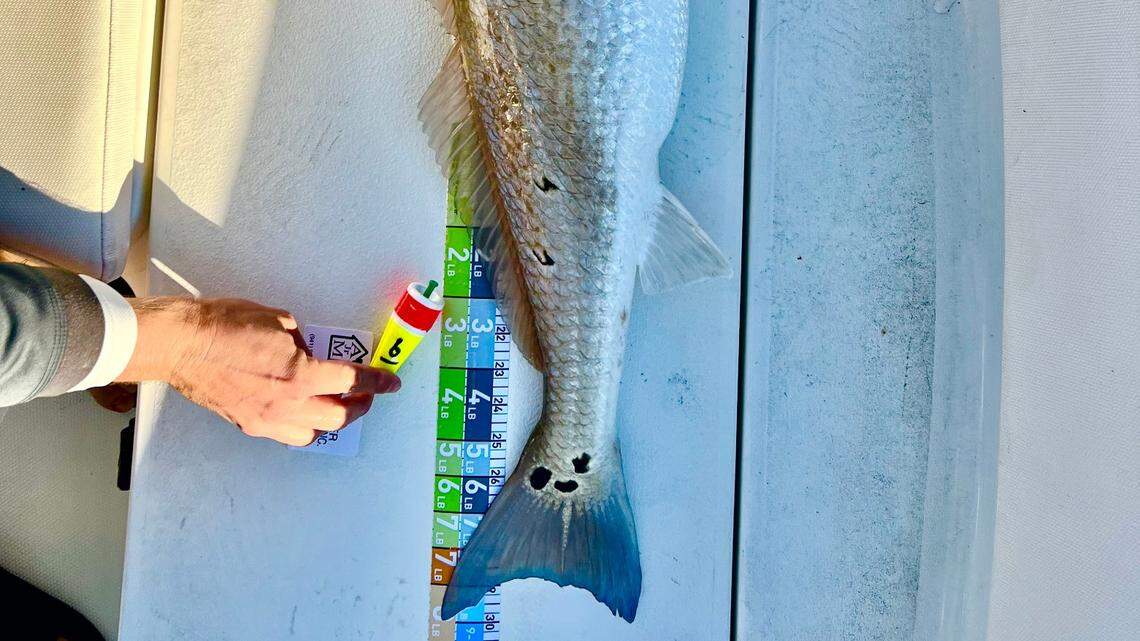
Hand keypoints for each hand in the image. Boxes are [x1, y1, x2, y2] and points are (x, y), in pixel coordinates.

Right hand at [118, 297, 399, 445]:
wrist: (182, 344)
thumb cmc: (226, 324)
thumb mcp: (279, 321)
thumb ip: (303, 341)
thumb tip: (310, 352)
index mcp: (301, 373)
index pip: (352, 381)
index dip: (377, 382)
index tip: (392, 382)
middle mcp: (288, 402)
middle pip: (340, 415)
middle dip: (360, 405)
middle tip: (366, 394)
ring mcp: (267, 418)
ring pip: (315, 432)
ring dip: (333, 420)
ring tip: (338, 405)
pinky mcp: (249, 424)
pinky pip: (287, 434)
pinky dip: (305, 426)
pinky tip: (305, 412)